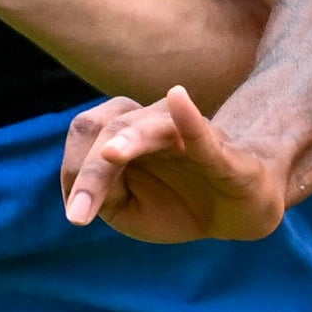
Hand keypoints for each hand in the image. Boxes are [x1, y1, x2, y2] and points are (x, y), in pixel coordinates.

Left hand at [59, 85, 291, 242]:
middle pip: (110, 126)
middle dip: (90, 171)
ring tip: (110, 153)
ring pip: (153, 126)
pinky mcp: (223, 154)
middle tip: (80, 214)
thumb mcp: (129, 210)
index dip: (72, 172)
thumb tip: (85, 185)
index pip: (86, 135)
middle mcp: (153, 125)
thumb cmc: (178, 203)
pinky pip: (204, 134)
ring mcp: (188, 135)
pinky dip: (189, 118)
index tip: (77, 214)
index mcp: (125, 133)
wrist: (238, 211)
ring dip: (130, 138)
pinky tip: (178, 97)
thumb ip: (105, 194)